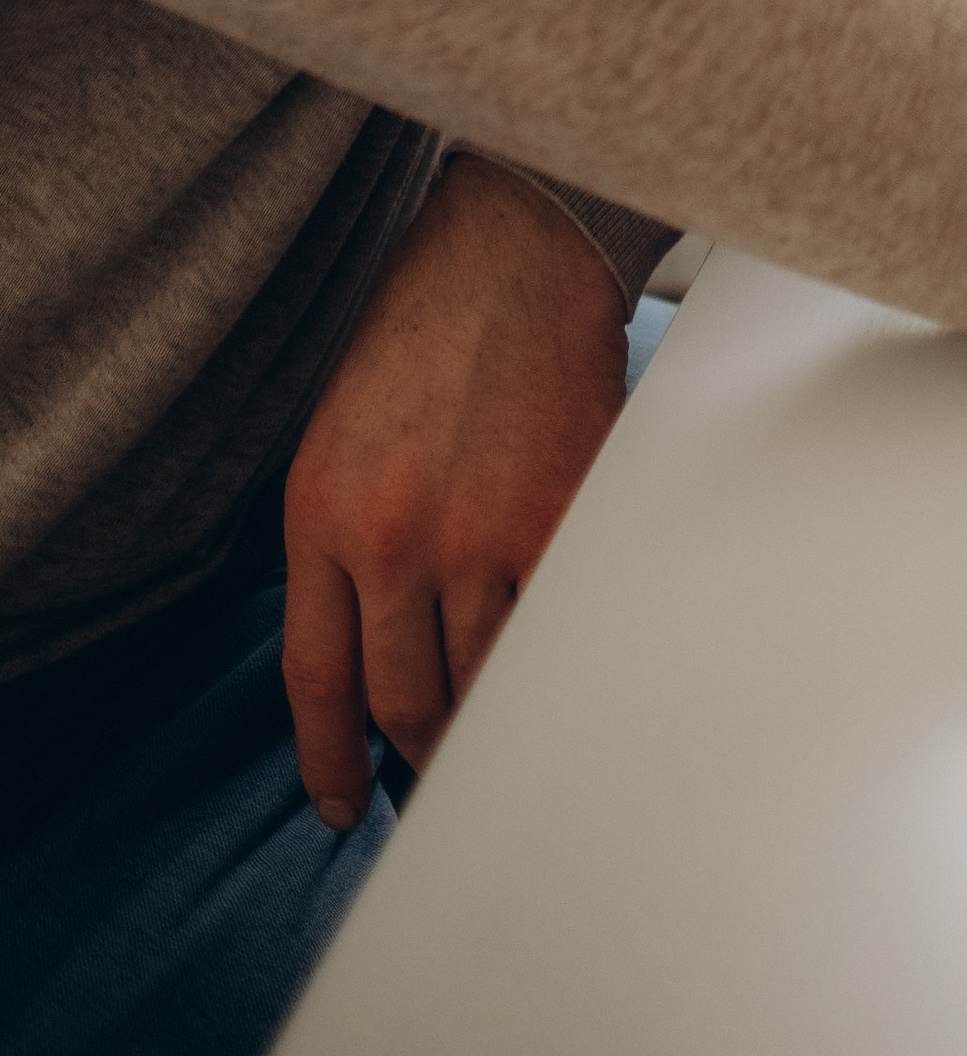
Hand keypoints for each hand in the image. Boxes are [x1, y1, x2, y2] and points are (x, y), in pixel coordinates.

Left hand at [280, 157, 630, 825]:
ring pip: (480, 677)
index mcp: (321, 514)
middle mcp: (393, 535)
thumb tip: (366, 654)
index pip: (316, 679)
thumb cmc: (423, 332)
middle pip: (401, 695)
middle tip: (429, 773)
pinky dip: (548, 658)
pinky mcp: (559, 516)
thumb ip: (340, 547)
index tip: (340, 805)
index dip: (327, 761)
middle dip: (415, 751)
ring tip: (493, 729)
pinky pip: (551, 626)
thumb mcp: (336, 439)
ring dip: (485, 716)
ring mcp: (480, 532)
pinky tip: (551, 667)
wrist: (512, 250)